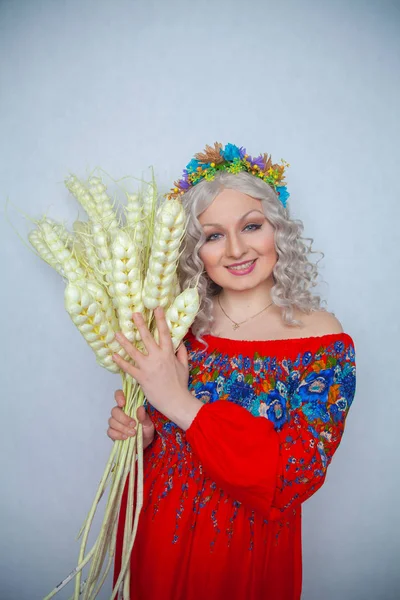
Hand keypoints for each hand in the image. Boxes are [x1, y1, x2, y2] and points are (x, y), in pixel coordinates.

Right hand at [107, 389, 154, 448]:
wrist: (144, 444)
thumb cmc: (146, 430)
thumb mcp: (149, 423)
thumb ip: (144, 417)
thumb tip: (140, 408)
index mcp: (129, 405)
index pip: (119, 395)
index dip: (119, 396)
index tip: (122, 403)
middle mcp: (120, 412)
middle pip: (114, 411)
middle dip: (123, 418)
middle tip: (133, 424)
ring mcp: (115, 422)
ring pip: (112, 421)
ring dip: (122, 428)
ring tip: (132, 433)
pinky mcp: (113, 433)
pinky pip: (110, 432)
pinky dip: (118, 435)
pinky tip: (125, 437)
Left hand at [112, 307, 201, 429]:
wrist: (175, 400)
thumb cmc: (180, 384)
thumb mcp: (184, 366)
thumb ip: (181, 353)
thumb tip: (180, 342)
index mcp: (168, 353)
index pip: (164, 333)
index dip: (160, 319)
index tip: (157, 308)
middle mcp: (157, 357)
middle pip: (146, 338)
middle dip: (140, 324)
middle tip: (133, 314)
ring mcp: (148, 367)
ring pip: (133, 351)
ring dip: (124, 342)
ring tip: (117, 333)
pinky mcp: (141, 377)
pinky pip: (128, 368)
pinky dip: (120, 362)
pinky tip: (113, 355)